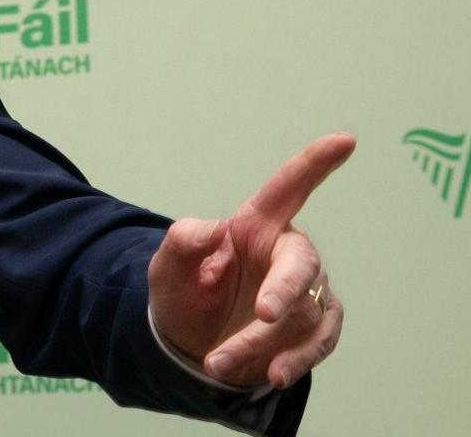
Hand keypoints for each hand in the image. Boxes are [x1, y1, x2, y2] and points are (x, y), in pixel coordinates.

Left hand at [147, 132, 353, 389]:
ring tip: (218, 360)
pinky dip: (296, 360)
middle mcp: (285, 254)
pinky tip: (272, 373)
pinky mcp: (310, 330)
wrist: (187, 343)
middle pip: (303, 263)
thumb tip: (212, 232)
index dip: (315, 164)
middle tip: (266, 314)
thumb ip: (182, 240)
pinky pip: (317, 343)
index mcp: (255, 226)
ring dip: (263, 341)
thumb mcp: (166, 266)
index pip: (288, 188)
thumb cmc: (182, 293)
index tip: (346, 140)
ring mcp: (304, 293)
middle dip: (286, 289)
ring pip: (302, 314)